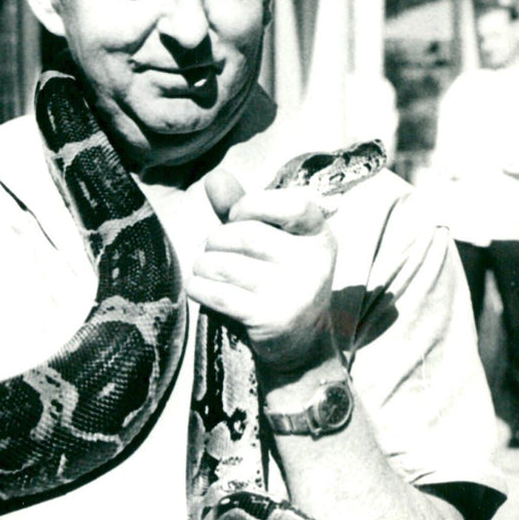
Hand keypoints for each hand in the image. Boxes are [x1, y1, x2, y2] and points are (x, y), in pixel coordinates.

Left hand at [187, 169, 338, 378]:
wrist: (299, 343)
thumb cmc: (278, 280)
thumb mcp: (270, 240)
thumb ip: (243, 209)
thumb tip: (214, 176)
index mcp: (319, 235)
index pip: (292, 204)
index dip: (252, 205)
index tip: (235, 216)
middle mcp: (313, 262)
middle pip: (247, 235)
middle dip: (216, 240)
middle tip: (212, 250)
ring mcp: (295, 293)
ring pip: (226, 265)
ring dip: (203, 265)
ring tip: (205, 269)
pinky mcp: (272, 318)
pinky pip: (219, 294)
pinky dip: (199, 288)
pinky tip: (198, 287)